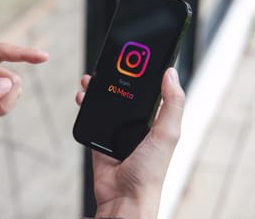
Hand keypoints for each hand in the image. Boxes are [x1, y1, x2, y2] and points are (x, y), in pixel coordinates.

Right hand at [75, 68, 184, 217]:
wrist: (124, 198)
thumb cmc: (150, 173)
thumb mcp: (167, 134)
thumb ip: (172, 104)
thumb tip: (172, 74)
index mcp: (156, 122)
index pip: (150, 91)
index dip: (142, 73)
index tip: (134, 57)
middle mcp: (137, 125)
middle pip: (124, 94)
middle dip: (114, 78)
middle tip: (107, 65)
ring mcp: (117, 132)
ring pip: (106, 103)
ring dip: (97, 89)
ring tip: (90, 79)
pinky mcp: (100, 139)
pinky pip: (91, 118)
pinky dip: (85, 105)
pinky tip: (83, 98)